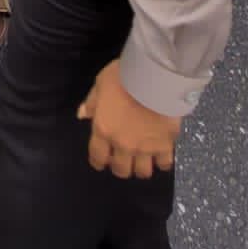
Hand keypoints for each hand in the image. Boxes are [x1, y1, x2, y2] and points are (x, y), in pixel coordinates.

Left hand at [77, 60, 179, 179]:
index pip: (97, 157)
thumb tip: (82, 115)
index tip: (102, 160)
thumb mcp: (101, 83)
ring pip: (143, 172)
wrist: (155, 78)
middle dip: (121, 167)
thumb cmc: (124, 76)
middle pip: (121, 170)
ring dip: (141, 167)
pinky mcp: (165, 145)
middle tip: (124, 159)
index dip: (98, 161)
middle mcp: (123, 144)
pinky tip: (161, 154)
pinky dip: (162, 161)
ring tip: (143, 159)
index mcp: (104, 129)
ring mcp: (145, 147)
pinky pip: (164, 164)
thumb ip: (92, 102)